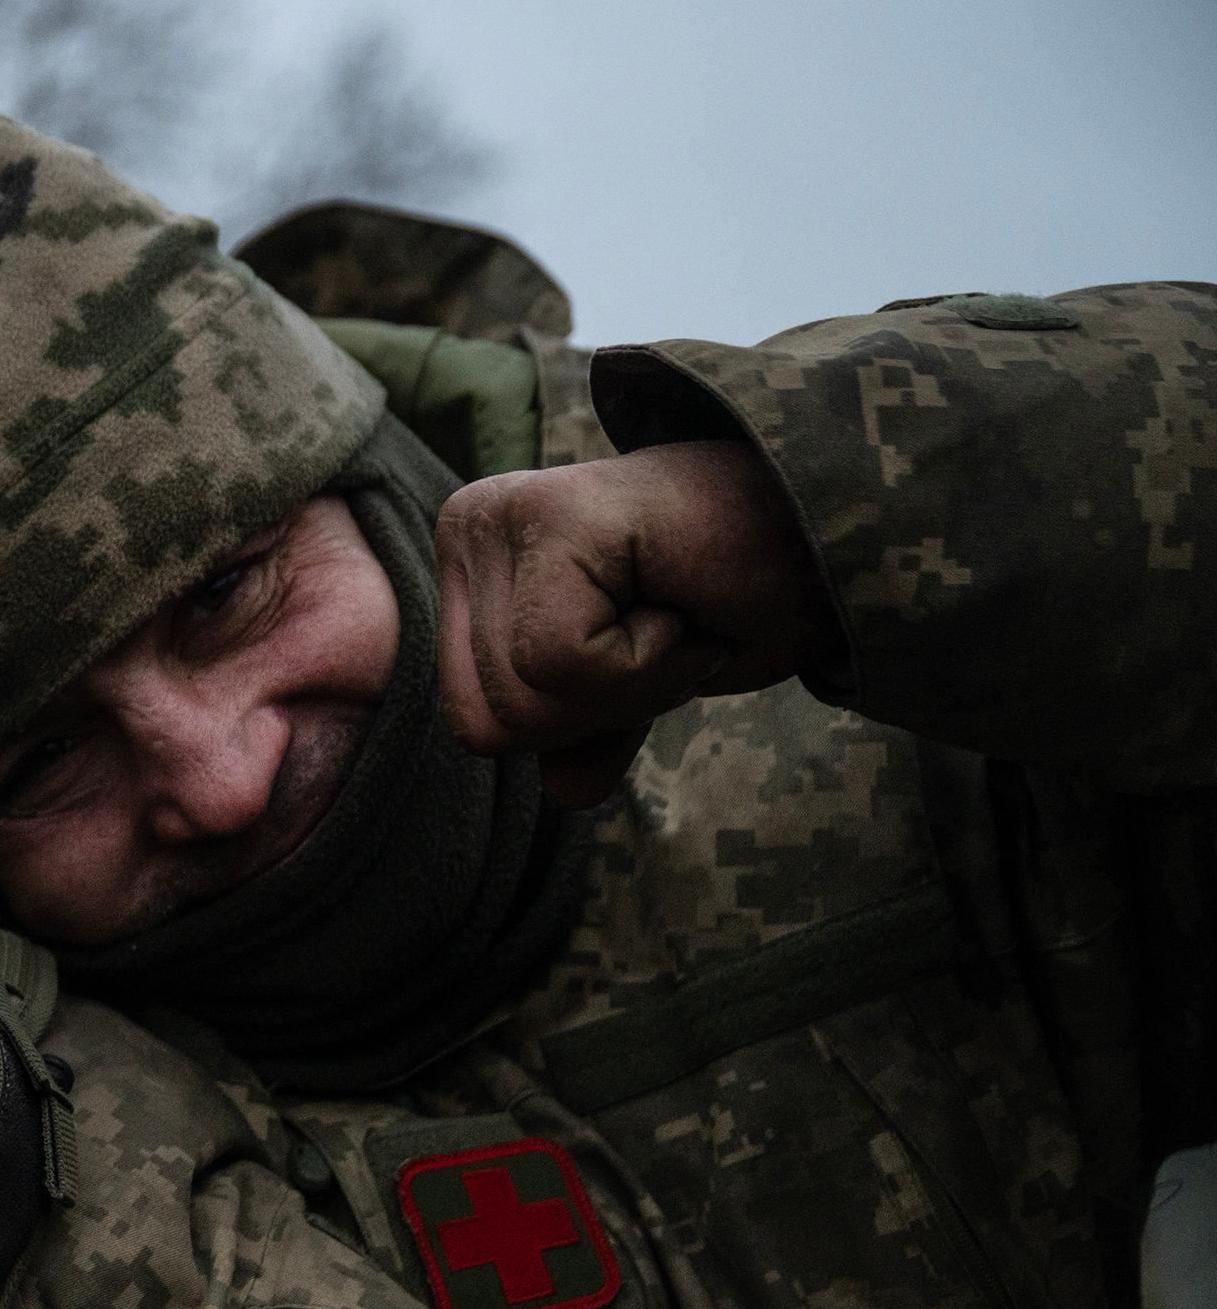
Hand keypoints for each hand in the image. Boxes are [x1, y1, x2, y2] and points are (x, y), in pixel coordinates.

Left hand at [436, 438, 836, 807]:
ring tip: (677, 612)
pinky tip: (681, 603)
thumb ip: (586, 735)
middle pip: (489, 721)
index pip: (475, 724)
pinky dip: (644, 664)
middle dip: (600, 709)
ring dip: (631, 685)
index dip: (579, 721)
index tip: (645, 647)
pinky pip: (559, 662)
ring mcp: (502, 517)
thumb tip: (566, 791)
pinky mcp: (551, 517)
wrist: (839, 536)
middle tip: (669, 629)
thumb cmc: (741, 596)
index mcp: (471, 572)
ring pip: (522, 699)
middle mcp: (469, 529)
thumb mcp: (644, 686)